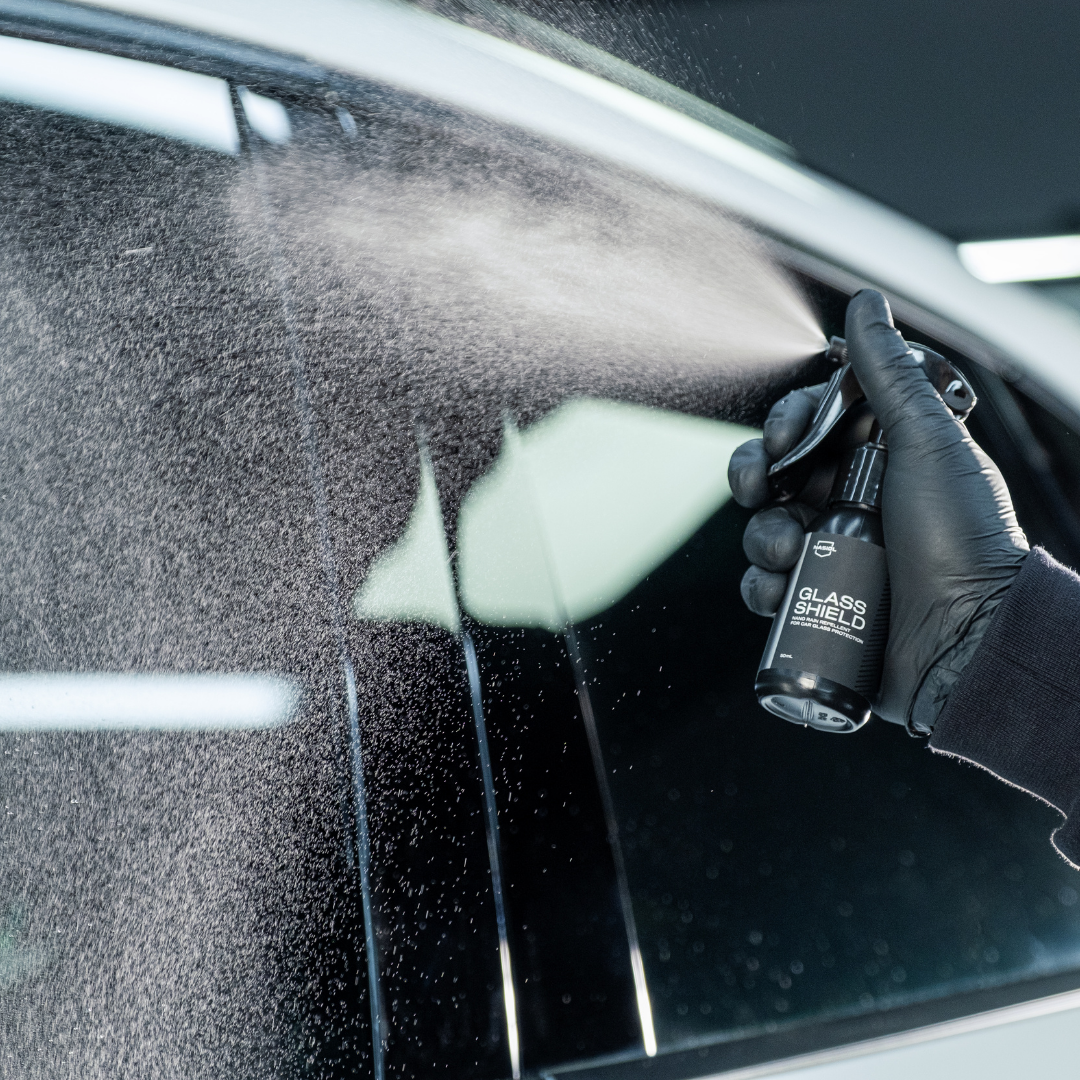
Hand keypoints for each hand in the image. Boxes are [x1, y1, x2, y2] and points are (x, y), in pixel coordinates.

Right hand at [728, 289, 1028, 730]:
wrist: (969, 637)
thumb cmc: (962, 536)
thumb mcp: (928, 441)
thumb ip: (888, 372)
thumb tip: (866, 301)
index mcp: (876, 458)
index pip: (806, 426)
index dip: (784, 426)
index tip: (785, 438)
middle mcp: (849, 501)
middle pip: (772, 475)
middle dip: (757, 479)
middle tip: (767, 491)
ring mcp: (831, 553)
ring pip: (761, 529)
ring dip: (763, 537)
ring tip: (793, 554)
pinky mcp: (816, 602)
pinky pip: (763, 586)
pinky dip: (762, 587)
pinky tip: (783, 590)